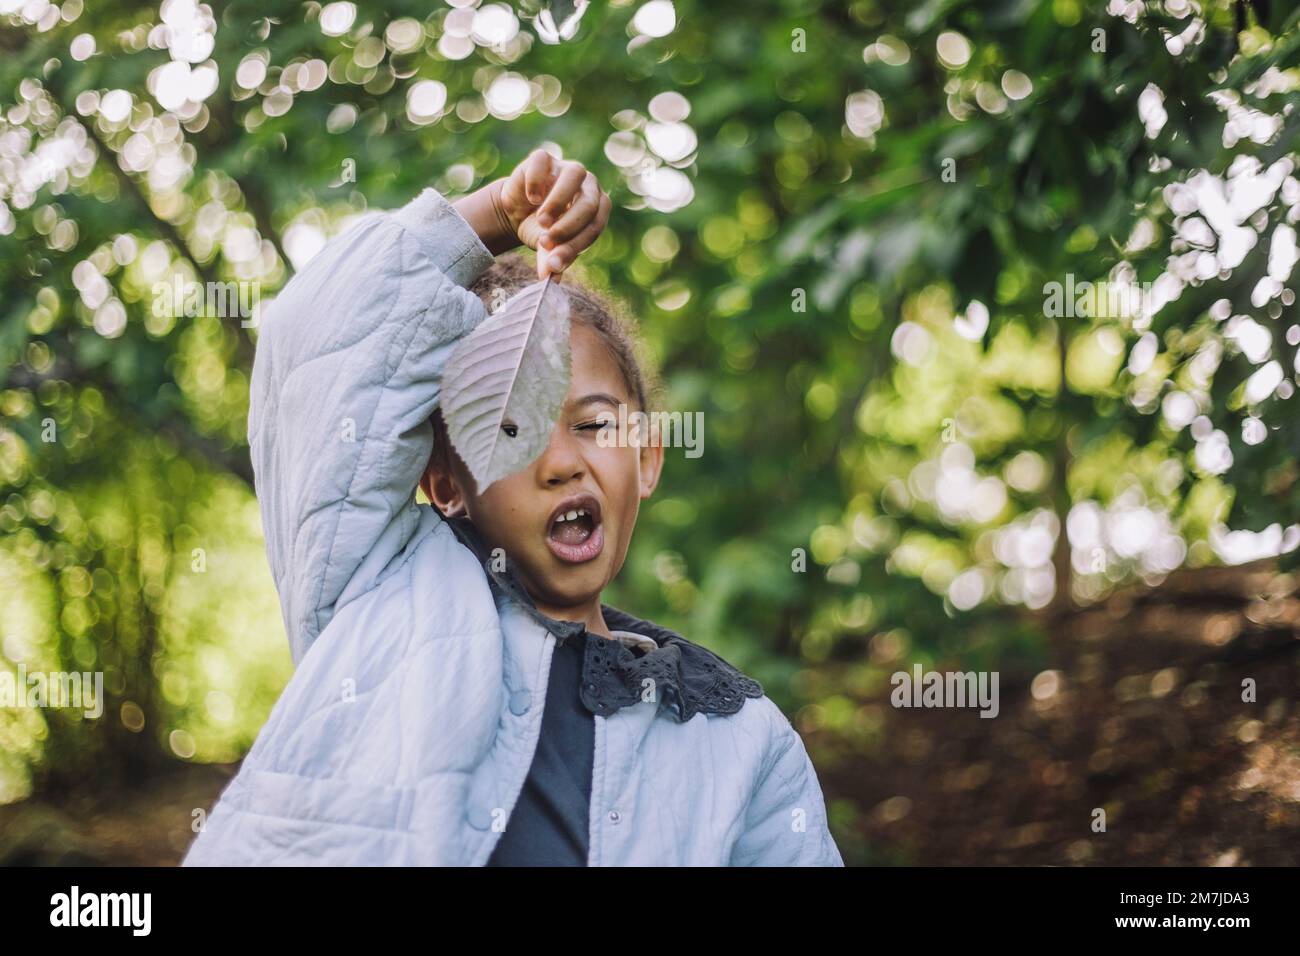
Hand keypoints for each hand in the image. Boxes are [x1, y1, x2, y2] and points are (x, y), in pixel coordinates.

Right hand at [491, 149, 610, 278]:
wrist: (516, 213)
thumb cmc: (541, 232)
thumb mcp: (547, 249)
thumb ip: (552, 262)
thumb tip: (551, 279)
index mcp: (597, 209)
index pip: (595, 227)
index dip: (576, 246)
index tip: (555, 262)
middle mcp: (588, 186)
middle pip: (590, 202)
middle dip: (569, 226)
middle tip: (546, 242)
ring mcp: (566, 168)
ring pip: (575, 174)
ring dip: (559, 201)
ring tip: (542, 221)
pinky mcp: (543, 158)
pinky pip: (543, 161)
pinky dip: (537, 181)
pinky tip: (530, 198)